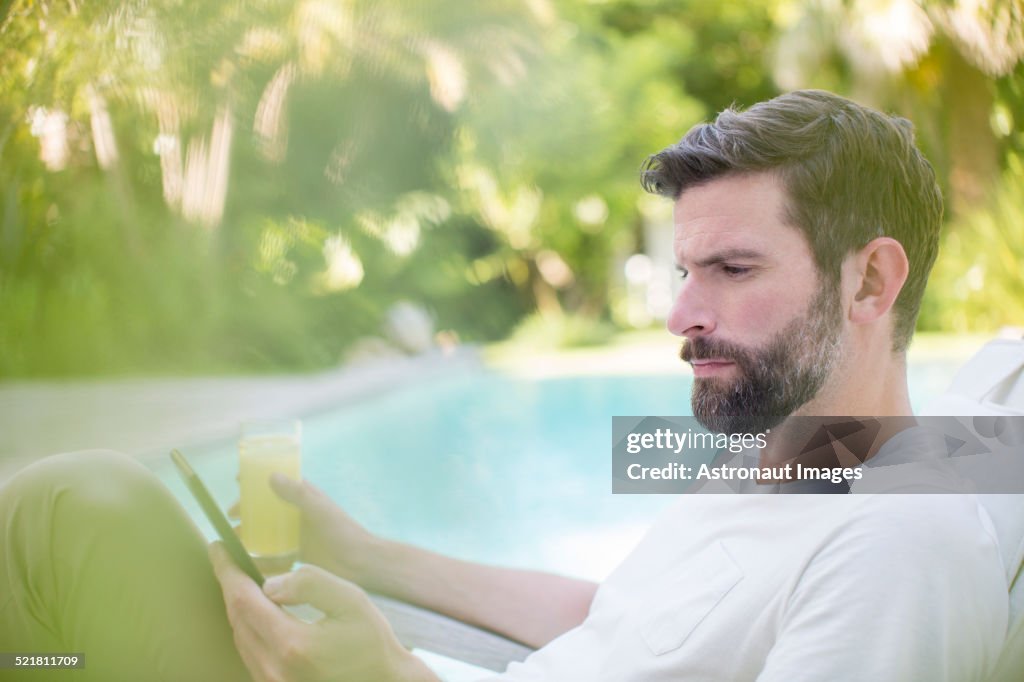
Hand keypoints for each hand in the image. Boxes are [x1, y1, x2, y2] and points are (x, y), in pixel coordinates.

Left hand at [208, 542, 437, 681]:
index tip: (218, 547)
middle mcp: (274, 669)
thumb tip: (270, 584)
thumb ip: (311, 584)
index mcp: (292, 644)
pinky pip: (249, 653)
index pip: (244, 600)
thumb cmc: (373, 641)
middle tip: (227, 558)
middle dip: (230, 585)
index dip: (228, 570)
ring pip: (240, 637)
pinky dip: (247, 627)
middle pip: (237, 618)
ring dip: (237, 607)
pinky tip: (257, 612)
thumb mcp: (352, 601)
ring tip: (241, 581)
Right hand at [229, 476, 382, 584]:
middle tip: (230, 518)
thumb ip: (297, 494)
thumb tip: (271, 476)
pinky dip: (261, 557)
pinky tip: (247, 563)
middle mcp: (298, 514)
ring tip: (233, 543)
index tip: (238, 481)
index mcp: (304, 497)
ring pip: (267, 532)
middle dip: (248, 512)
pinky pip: (274, 554)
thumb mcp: (318, 509)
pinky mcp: (298, 554)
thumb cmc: (342, 532)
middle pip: (267, 509)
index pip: (277, 483)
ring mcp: (297, 534)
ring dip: (250, 536)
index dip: (258, 481)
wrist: (359, 564)